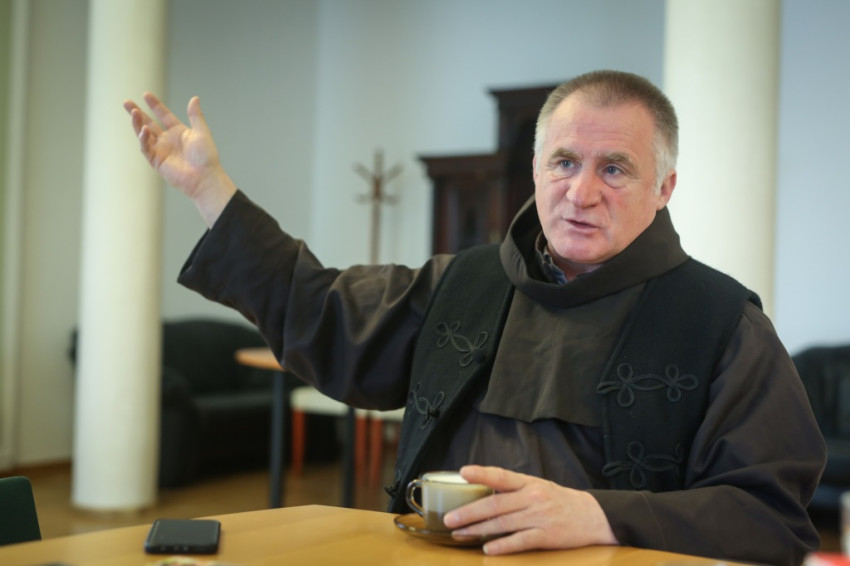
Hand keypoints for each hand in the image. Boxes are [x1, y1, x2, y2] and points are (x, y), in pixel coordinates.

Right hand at [123, 92, 235, 226]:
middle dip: (137, 113)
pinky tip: (144, 130)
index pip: (163, 115)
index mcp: (179, 132)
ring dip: (137, 123)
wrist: (204, 177)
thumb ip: (196, 115)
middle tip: (126, 102)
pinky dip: (143, 139)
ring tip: (134, 112)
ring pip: (144, 134)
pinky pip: (146, 148)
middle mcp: (168, 140)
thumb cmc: (206, 156)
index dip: (155, 105)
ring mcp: (161, 150)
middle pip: (148, 123)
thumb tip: (194, 98)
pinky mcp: (156, 161)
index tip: (146, 94)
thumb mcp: (202, 132)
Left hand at [442, 465, 617, 554]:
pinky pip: (520, 541)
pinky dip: (502, 545)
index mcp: (529, 483)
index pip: (501, 475)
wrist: (594, 516)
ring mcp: (539, 517)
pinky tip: (488, 548)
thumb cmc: (560, 501)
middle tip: (450, 518)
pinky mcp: (547, 536)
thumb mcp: (539, 487)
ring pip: (503, 523)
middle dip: (469, 512)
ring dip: (478, 530)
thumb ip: (514, 489)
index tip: (462, 473)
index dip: (482, 473)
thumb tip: (484, 490)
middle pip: (495, 504)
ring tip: (460, 534)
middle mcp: (532, 498)